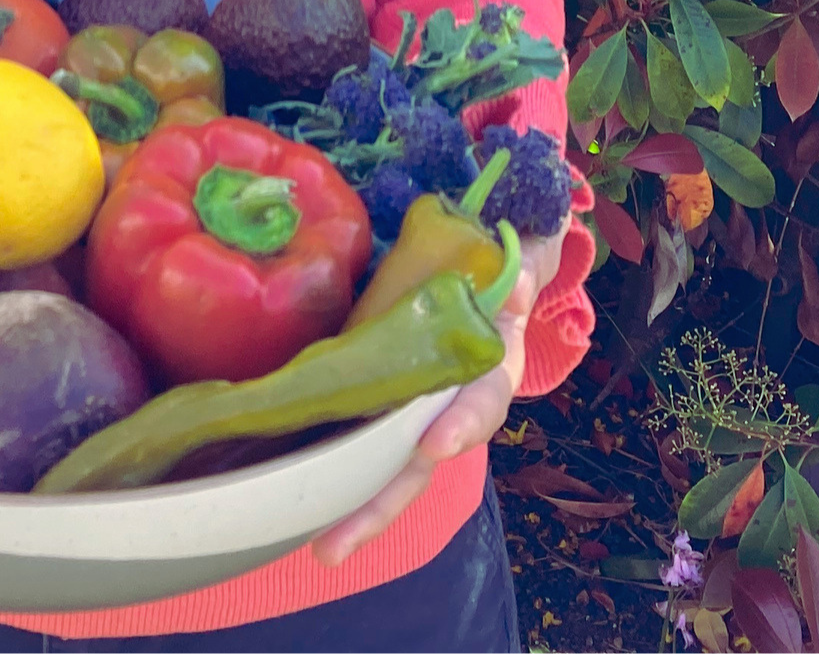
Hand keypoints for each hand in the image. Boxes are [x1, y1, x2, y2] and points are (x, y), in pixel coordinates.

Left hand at [310, 228, 564, 568]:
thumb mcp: (514, 271)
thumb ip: (517, 272)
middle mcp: (450, 410)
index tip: (434, 443)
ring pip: (387, 470)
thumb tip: (519, 278)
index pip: (480, 405)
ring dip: (355, 510)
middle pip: (419, 464)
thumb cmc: (495, 279)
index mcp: (488, 376)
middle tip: (334, 543)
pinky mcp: (380, 407)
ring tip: (320, 547)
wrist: (488, 280)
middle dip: (381, 505)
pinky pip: (360, 446)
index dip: (461, 425)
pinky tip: (299, 505)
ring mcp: (413, 417)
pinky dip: (335, 476)